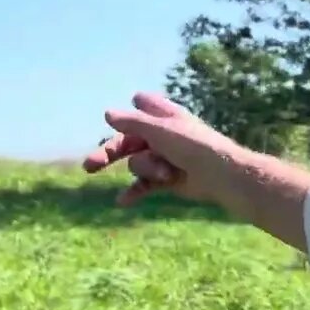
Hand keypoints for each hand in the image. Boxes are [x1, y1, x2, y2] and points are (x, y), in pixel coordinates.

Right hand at [83, 92, 243, 207]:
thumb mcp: (159, 130)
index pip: (140, 107)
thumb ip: (132, 122)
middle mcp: (161, 135)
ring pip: (136, 164)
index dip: (129, 114)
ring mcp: (163, 158)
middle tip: (89, 166)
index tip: (115, 120)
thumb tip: (107, 114)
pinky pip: (143, 186)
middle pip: (126, 142)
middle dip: (109, 153)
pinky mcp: (166, 180)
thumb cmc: (192, 145)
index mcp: (163, 116)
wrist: (220, 175)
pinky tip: (121, 202)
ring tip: (167, 173)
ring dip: (148, 169)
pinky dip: (135, 192)